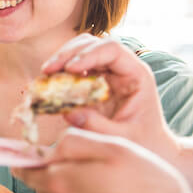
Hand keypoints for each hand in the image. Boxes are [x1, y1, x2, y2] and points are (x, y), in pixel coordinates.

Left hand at [13, 128, 192, 192]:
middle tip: (81, 166)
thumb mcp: (117, 149)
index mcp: (60, 181)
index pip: (28, 168)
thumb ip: (76, 143)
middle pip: (43, 186)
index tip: (31, 154)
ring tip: (102, 188)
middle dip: (52, 174)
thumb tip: (50, 145)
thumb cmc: (152, 189)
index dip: (29, 158)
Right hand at [41, 33, 178, 162]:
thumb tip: (69, 113)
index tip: (70, 68)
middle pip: (92, 44)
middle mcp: (121, 68)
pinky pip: (73, 68)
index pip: (112, 49)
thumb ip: (99, 127)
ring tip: (45, 75)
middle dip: (68, 53)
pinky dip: (59, 73)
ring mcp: (106, 72)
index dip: (89, 54)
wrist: (147, 148)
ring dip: (60, 59)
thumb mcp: (124, 139)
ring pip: (80, 50)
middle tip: (48, 69)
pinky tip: (47, 83)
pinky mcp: (92, 81)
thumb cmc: (142, 143)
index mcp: (136, 74)